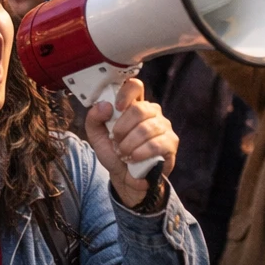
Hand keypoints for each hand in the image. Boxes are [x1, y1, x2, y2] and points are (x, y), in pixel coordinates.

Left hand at [84, 78, 177, 208]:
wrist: (126, 177)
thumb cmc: (114, 152)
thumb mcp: (97, 136)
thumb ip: (94, 118)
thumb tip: (105, 106)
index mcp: (133, 105)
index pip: (135, 86)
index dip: (125, 94)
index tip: (116, 108)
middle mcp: (151, 112)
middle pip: (139, 109)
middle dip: (122, 128)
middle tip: (115, 141)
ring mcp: (163, 126)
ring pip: (146, 128)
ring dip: (129, 144)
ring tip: (123, 153)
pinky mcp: (171, 143)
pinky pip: (156, 144)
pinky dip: (140, 153)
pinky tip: (134, 159)